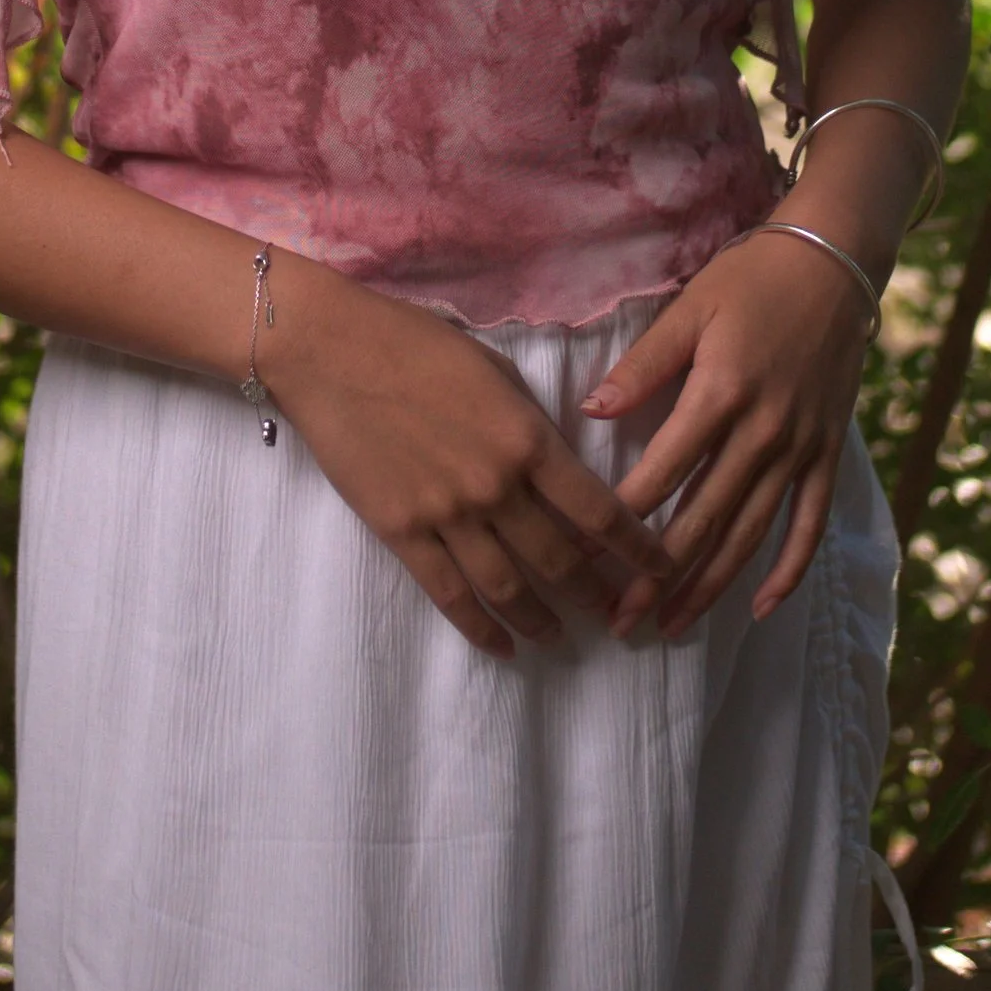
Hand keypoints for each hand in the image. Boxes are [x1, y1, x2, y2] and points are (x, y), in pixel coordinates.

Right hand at [265, 280, 677, 658]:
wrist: (331, 350)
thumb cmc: (416, 344)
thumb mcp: (495, 370)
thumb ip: (530, 423)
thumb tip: (559, 463)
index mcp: (527, 439)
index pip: (599, 511)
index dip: (636, 549)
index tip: (660, 569)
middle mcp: (496, 486)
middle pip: (561, 559)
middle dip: (596, 593)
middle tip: (615, 613)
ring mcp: (447, 514)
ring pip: (509, 587)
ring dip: (543, 620)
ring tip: (560, 637)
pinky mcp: (402, 532)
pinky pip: (450, 594)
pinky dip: (480, 628)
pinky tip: (502, 646)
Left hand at [585, 230, 874, 638]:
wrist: (836, 262)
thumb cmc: (752, 278)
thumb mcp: (690, 309)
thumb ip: (643, 365)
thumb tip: (593, 412)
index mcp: (720, 394)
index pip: (662, 474)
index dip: (621, 522)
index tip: (585, 559)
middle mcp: (762, 433)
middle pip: (704, 521)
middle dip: (658, 578)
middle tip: (620, 621)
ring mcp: (800, 448)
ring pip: (750, 534)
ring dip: (710, 586)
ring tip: (670, 626)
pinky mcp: (827, 453)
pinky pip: (809, 524)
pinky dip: (789, 571)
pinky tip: (759, 608)